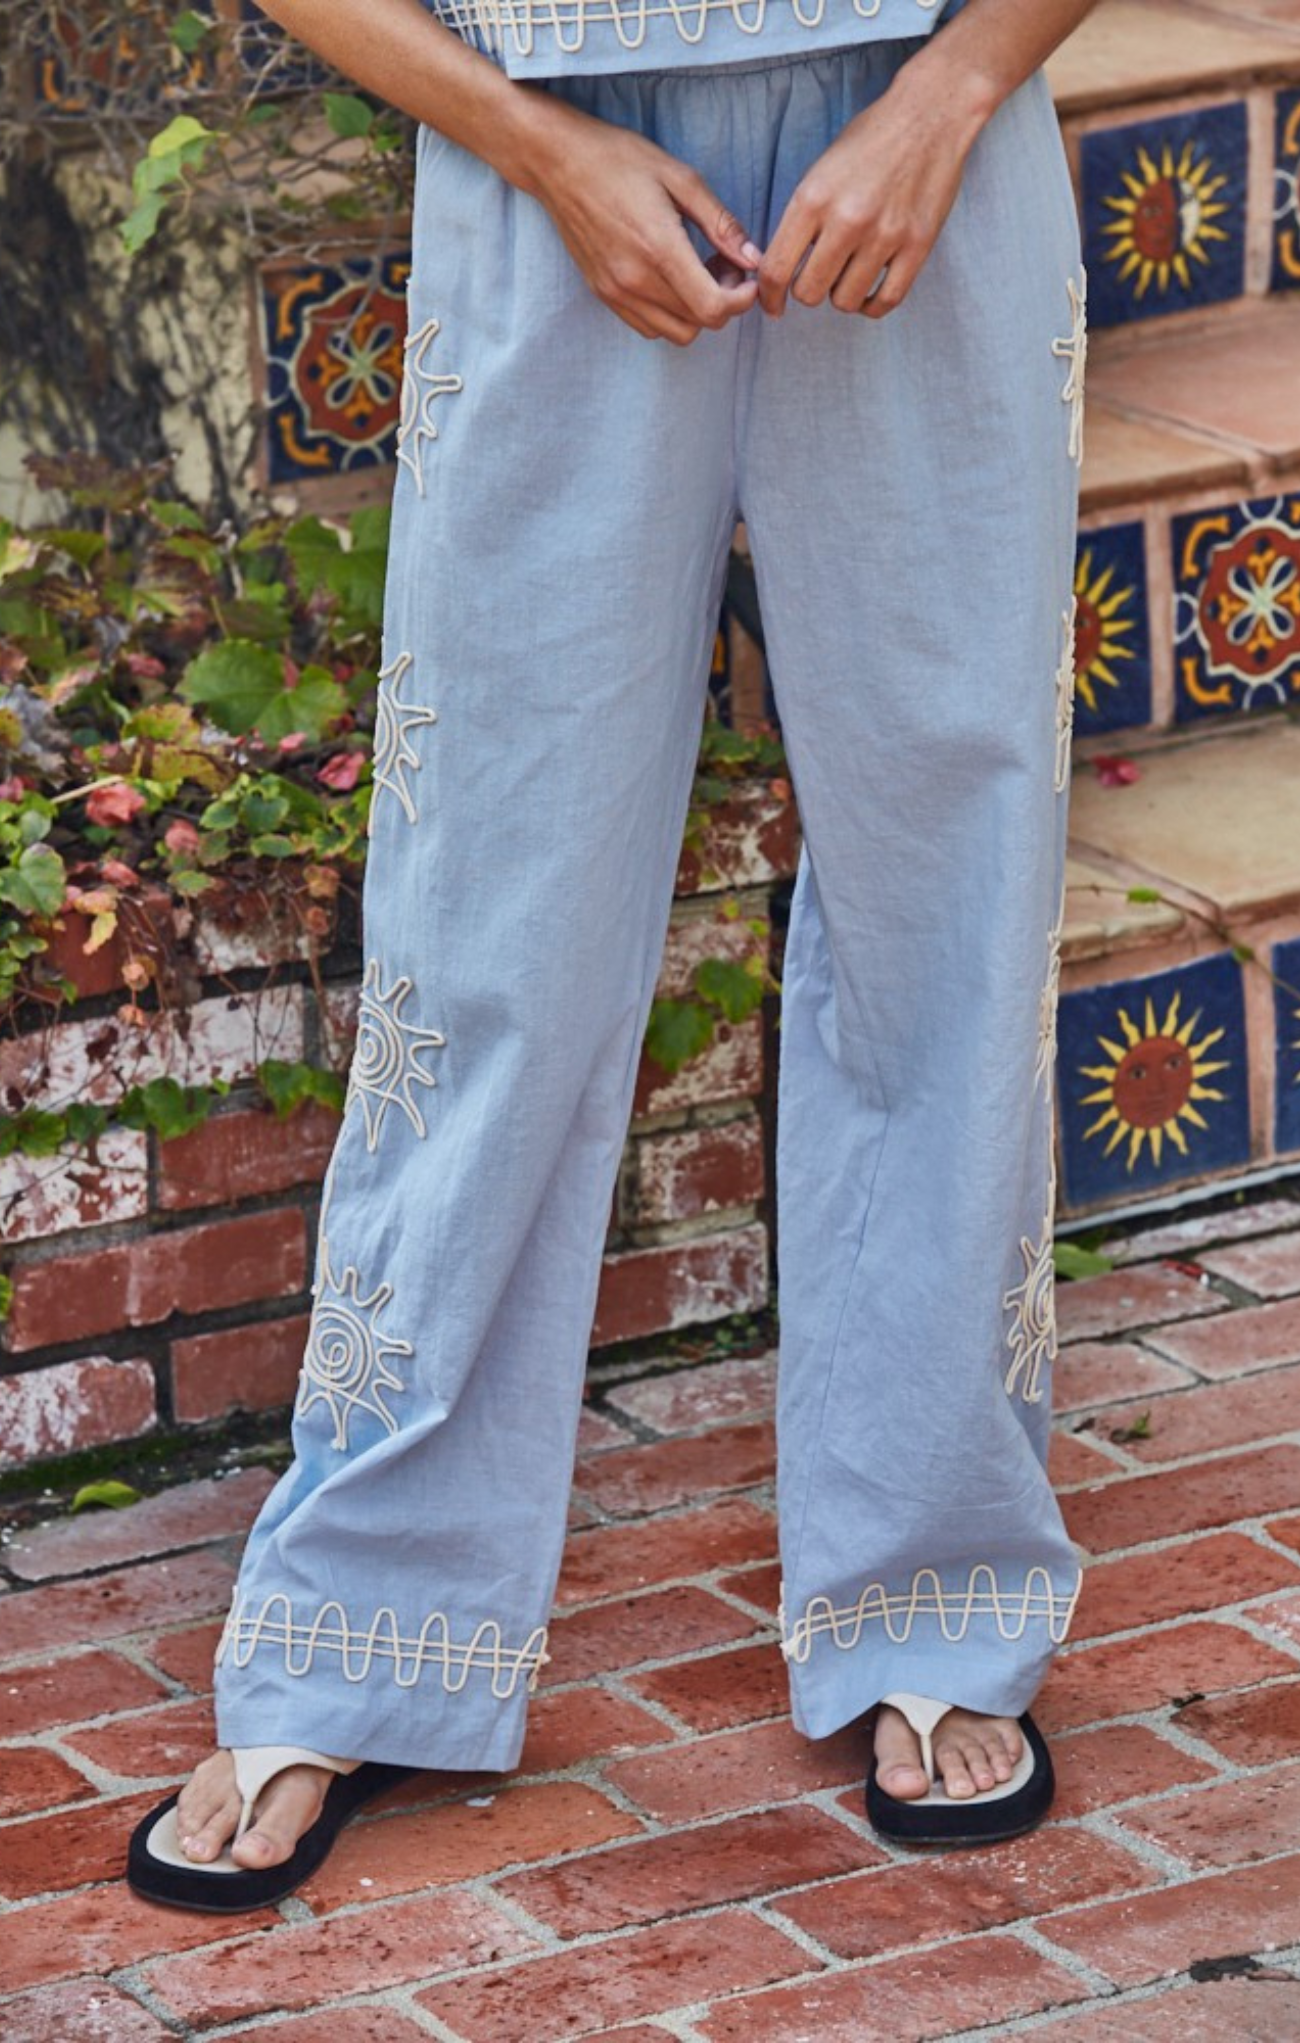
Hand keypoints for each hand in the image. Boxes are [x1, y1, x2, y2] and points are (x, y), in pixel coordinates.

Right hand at [515, 99, 760, 343]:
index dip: (741, 300)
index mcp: (659, 248)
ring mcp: (616, 292)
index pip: (713, 308)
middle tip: (722, 263)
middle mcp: (635, 280)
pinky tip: (670, 278)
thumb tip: (753, 258)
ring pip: (676, 333)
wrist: (557, 163)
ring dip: (697, 311)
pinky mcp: (603, 294)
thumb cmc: (619, 160)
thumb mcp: (680, 177)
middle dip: (724, 301)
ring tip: (696, 270)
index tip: (748, 275)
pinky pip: (649, 327)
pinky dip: (670, 314)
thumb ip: (720, 222)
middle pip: (699, 324)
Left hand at [758, 67, 983, 319]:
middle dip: (809, 290)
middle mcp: (847, 220)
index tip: (773, 305)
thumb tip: (784, 267)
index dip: (769, 297)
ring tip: (849, 272)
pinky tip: (870, 290)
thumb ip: (802, 219)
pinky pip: (886, 300)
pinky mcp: (917, 245)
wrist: (930, 114)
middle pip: (809, 293)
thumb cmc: (871, 140)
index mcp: (813, 198)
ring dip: (842, 294)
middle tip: (820, 274)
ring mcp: (885, 235)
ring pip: (846, 301)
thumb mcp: (821, 170)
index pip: (776, 269)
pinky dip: (872, 304)